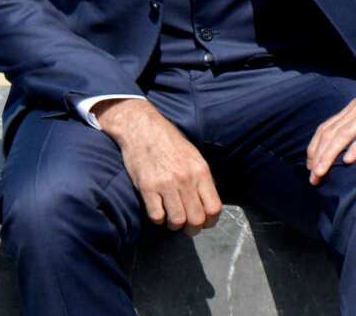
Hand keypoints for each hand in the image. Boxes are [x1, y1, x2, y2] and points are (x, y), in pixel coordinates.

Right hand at [95, 98, 221, 235]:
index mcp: (200, 170)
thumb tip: (209, 200)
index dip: (211, 221)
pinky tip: (157, 209)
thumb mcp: (194, 155)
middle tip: (186, 225)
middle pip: (197, 219)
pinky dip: (158, 218)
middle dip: (193, 228)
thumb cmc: (168, 141)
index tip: (204, 222)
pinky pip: (156, 216)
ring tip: (171, 218)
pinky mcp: (147, 187)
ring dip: (174, 225)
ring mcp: (166, 183)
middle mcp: (185, 178)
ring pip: (177, 221)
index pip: (214, 208)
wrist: (142, 127)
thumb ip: (202, 178)